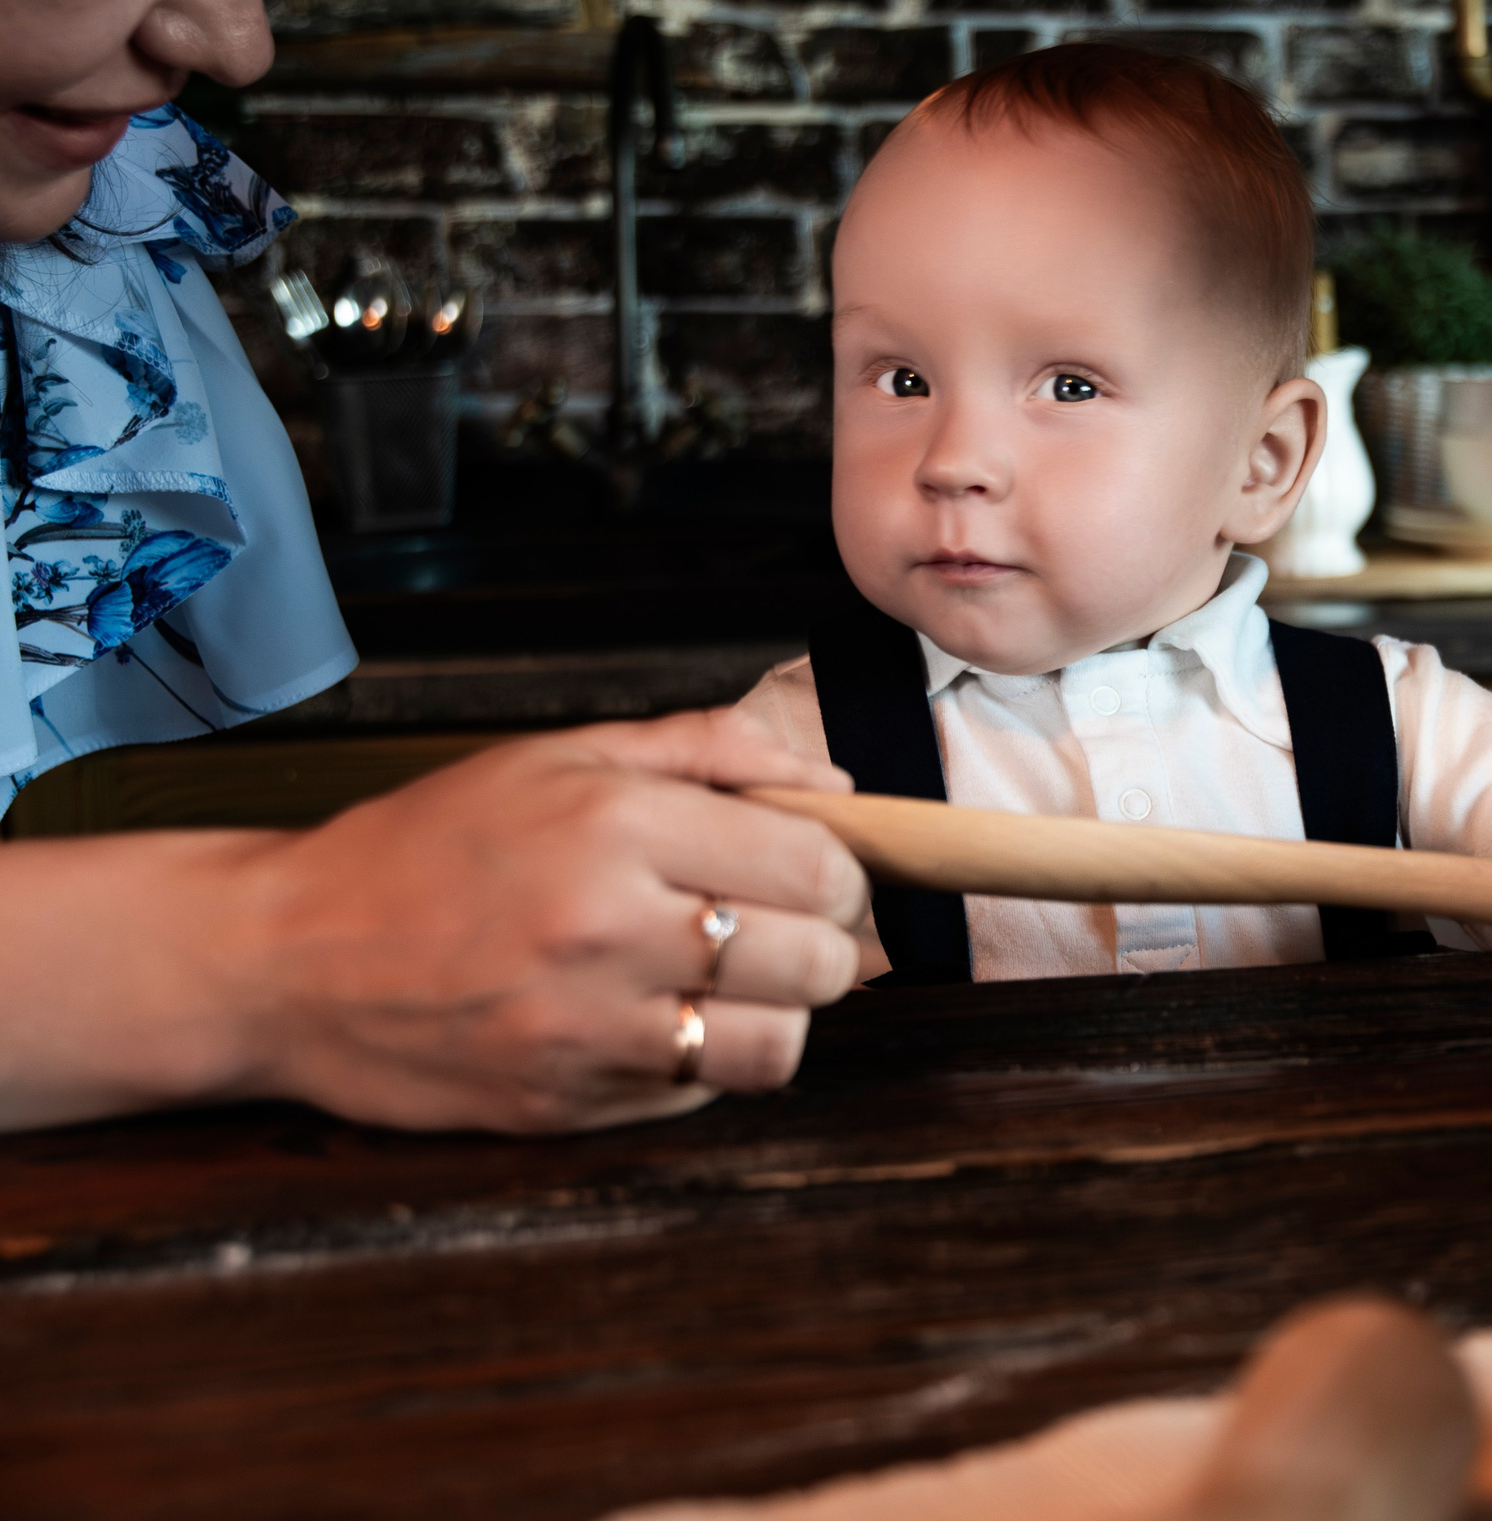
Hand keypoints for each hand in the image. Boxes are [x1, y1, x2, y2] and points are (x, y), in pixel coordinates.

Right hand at [228, 707, 865, 1131]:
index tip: (822, 869)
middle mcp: (606, 929)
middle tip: (785, 926)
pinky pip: (696, 1095)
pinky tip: (657, 1020)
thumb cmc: (425, 846)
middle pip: (816, 961)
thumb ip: (706, 750)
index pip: (816, 865)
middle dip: (822, 942)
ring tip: (732, 982)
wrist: (282, 958)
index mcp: (616, 825)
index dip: (842, 870)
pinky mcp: (564, 1106)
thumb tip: (833, 781)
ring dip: (775, 1014)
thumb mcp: (558, 756)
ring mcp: (585, 1030)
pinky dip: (701, 1063)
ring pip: (775, 1046)